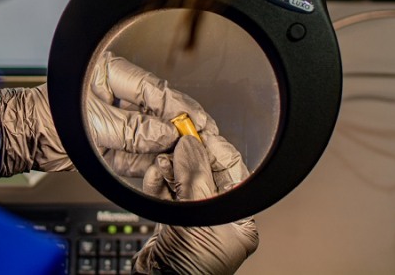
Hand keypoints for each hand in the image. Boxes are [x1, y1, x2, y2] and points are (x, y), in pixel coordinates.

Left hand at [0, 51, 216, 178]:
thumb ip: (134, 130)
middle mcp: (112, 95)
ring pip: (147, 135)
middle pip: (154, 113)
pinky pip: (133, 154)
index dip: (178, 105)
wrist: (22, 140)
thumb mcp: (96, 122)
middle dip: (175, 128)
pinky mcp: (107, 144)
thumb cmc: (46, 116)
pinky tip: (164, 167)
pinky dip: (147, 162)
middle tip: (199, 138)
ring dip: (164, 148)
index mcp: (108, 74)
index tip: (196, 118)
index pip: (153, 89)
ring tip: (186, 156)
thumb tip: (166, 135)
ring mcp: (110, 120)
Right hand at [134, 136, 258, 273]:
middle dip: (189, 157)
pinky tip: (155, 173)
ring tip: (163, 159)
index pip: (231, 174)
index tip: (201, 133)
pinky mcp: (171, 222)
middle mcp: (218, 219)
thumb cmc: (193, 268)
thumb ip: (196, 179)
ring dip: (170, 168)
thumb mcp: (200, 217)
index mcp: (239, 220)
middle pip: (204, 175)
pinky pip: (166, 195)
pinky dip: (158, 183)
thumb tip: (192, 145)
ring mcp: (194, 220)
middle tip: (179, 139)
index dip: (215, 151)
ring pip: (182, 183)